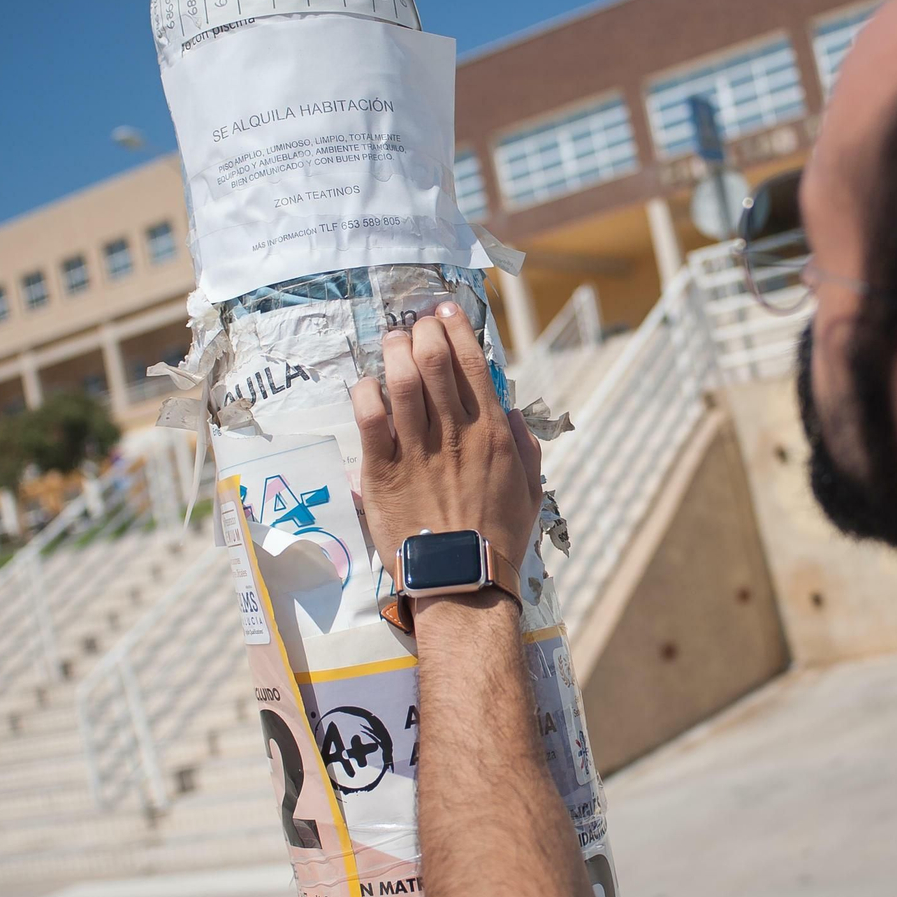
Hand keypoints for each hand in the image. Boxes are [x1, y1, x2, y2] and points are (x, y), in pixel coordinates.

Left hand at [350, 302, 542, 590]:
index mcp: (491, 434)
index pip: (473, 363)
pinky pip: (370, 417)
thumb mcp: (530, 490)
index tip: (446, 313)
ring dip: (395, 351)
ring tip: (392, 341)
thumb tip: (508, 409)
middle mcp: (455, 434)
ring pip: (402, 380)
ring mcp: (417, 451)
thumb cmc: (498, 539)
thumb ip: (524, 445)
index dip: (457, 328)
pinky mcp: (383, 471)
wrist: (462, 582)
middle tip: (415, 324)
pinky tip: (367, 385)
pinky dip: (366, 391)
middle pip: (435, 360)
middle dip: (423, 330)